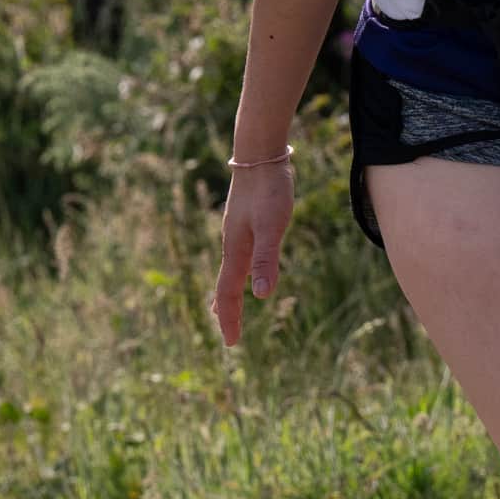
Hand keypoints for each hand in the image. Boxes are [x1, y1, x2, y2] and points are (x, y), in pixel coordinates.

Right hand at [210, 159, 294, 346]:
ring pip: (230, 272)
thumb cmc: (269, 189)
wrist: (259, 154)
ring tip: (227, 310)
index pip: (228, 293)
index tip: (231, 344)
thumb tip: (260, 294)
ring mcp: (237, 233)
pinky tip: (243, 271)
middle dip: (226, 312)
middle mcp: (232, 244)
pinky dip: (236, 275)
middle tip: (229, 335)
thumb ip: (267, 258)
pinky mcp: (245, 223)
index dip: (230, 319)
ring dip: (229, 295)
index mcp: (236, 249)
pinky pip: (237, 259)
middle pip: (225, 286)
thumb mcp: (273, 225)